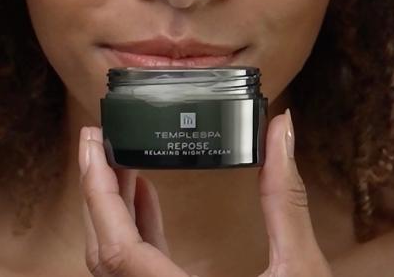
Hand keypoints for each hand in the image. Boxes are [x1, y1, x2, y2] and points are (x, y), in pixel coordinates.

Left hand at [78, 110, 332, 276]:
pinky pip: (135, 274)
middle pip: (103, 254)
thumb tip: (281, 132)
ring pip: (114, 267)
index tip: (92, 147)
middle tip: (97, 140)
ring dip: (114, 213)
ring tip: (121, 160)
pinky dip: (134, 235)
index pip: (116, 247)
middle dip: (96, 193)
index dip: (98, 193)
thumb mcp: (300, 268)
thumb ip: (285, 199)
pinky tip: (146, 201)